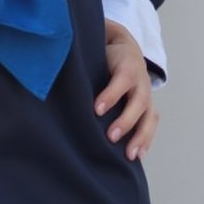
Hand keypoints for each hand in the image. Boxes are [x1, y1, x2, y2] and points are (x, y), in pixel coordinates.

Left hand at [94, 19, 158, 160]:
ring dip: (140, 136)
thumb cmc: (104, 53)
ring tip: (129, 155)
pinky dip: (146, 140)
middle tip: (111, 136)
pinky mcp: (148, 106)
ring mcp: (146, 94)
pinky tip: (137, 155)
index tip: (96, 110)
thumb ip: (81, 57)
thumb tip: (52, 60)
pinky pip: (151, 123)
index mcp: (126, 65)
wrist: (125, 48)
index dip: (111, 94)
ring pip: (149, 115)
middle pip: (138, 101)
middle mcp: (140, 80)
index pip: (121, 80)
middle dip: (126, 120)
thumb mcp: (96, 49)